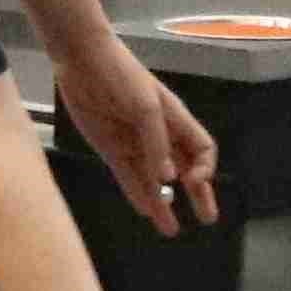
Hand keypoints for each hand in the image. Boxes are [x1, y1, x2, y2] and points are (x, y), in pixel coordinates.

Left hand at [56, 42, 219, 236]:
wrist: (83, 61)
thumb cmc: (122, 75)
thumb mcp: (146, 106)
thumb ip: (156, 142)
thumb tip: (168, 178)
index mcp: (176, 119)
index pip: (202, 150)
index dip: (205, 169)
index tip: (195, 183)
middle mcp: (159, 135)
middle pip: (185, 170)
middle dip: (197, 194)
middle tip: (208, 219)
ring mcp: (135, 143)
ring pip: (155, 181)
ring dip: (163, 204)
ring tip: (170, 230)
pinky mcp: (111, 148)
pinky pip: (129, 177)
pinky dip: (138, 194)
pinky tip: (146, 211)